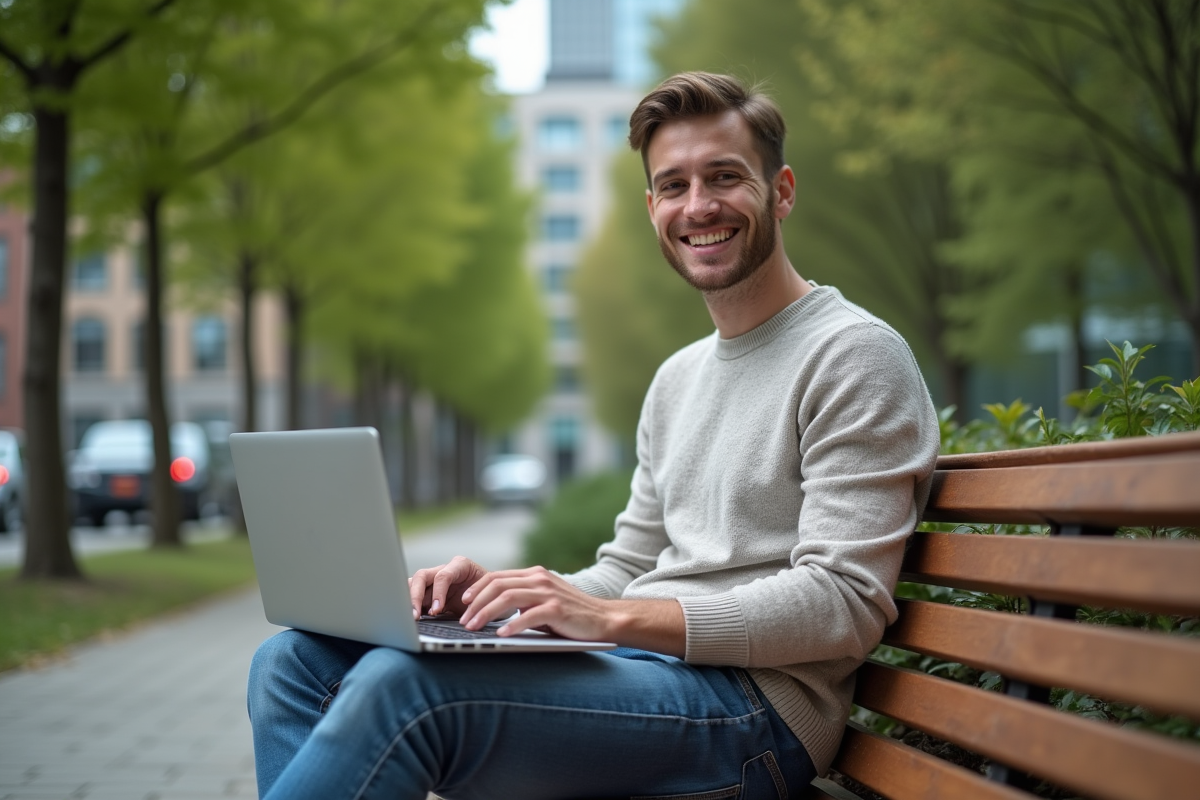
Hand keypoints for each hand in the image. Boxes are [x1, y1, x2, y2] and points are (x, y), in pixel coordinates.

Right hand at [408, 556, 489, 619]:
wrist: (493, 598)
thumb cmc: (492, 595)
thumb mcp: (486, 596)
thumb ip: (475, 601)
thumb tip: (464, 611)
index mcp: (461, 565)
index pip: (443, 576)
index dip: (437, 593)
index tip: (436, 610)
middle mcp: (445, 570)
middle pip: (422, 576)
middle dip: (415, 596)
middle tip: (416, 616)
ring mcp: (435, 581)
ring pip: (414, 583)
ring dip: (409, 599)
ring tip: (412, 617)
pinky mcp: (430, 593)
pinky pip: (414, 595)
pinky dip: (411, 605)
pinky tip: (415, 618)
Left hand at [459, 566, 617, 641]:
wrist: (603, 619)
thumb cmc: (571, 614)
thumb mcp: (544, 599)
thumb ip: (523, 598)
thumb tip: (492, 609)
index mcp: (535, 574)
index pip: (497, 577)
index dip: (477, 589)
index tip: (463, 603)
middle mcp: (539, 579)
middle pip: (497, 585)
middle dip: (476, 603)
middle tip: (464, 620)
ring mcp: (548, 593)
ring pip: (507, 598)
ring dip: (486, 614)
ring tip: (474, 628)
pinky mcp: (556, 609)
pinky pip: (527, 616)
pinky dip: (511, 625)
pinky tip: (501, 634)